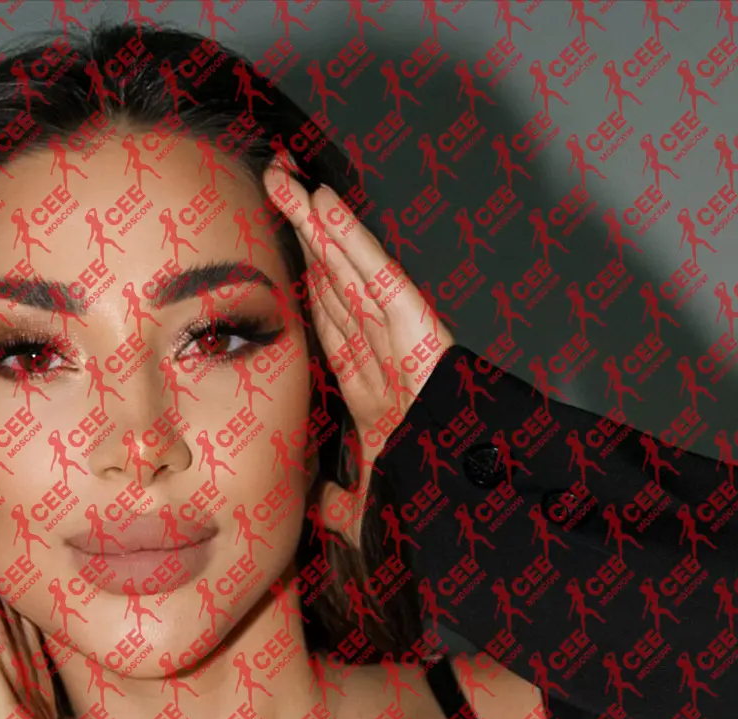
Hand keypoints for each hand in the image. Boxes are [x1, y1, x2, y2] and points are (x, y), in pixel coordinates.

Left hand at [263, 159, 454, 546]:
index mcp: (377, 397)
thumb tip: (325, 504)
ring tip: (285, 179)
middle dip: (306, 239)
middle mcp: (389, 362)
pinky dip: (353, 242)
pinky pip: (380, 281)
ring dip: (319, 226)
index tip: (283, 249)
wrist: (463, 520)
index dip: (308, 286)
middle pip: (337, 288)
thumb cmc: (427, 515)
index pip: (335, 327)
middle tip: (274, 186)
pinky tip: (325, 205)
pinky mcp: (423, 337)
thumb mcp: (370, 510)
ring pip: (353, 274)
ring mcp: (407, 346)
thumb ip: (344, 503)